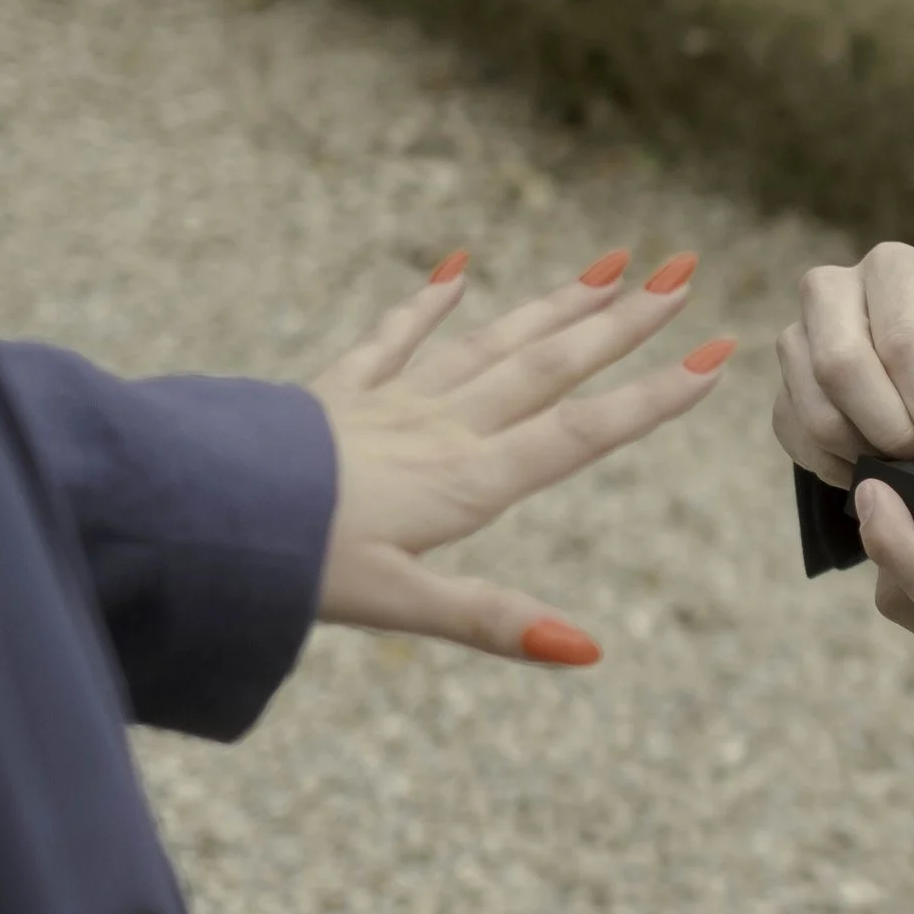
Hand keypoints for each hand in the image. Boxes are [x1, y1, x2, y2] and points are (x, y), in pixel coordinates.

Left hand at [311, 246, 733, 663]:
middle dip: (622, 325)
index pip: (581, 434)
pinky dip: (428, 300)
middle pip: (549, 369)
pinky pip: (393, 337)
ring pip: (491, 342)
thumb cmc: (296, 565)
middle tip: (684, 274)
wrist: (196, 509)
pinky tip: (458, 264)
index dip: (653, 398)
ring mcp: (391, 404)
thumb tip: (588, 648)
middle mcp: (443, 430)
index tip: (717, 355)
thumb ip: (494, 621)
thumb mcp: (402, 607)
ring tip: (610, 264)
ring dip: (554, 305)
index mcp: (468, 483)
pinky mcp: (337, 393)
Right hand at [772, 241, 913, 488]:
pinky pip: (800, 440)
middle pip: (841, 367)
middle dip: (892, 432)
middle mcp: (830, 290)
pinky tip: (877, 468)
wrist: (910, 350)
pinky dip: (841, 468)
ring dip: (868, 455)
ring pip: (817, 413)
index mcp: (892, 269)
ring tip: (909, 468)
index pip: (902, 342)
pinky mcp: (779, 388)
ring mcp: (795, 338)